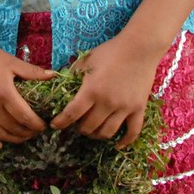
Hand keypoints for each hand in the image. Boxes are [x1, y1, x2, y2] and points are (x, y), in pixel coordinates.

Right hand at [0, 36, 54, 149]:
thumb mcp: (10, 61)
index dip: (37, 125)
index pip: (25, 117)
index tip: (44, 125)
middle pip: (14, 128)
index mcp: (4, 92)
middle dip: (28, 132)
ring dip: (14, 139)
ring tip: (23, 136)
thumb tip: (54, 75)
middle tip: (35, 131)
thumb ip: (32, 71)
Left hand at [50, 33, 162, 147]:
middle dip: (78, 128)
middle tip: (75, 125)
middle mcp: (107, 102)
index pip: (72, 113)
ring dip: (96, 135)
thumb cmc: (111, 51)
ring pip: (107, 132)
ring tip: (91, 131)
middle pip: (89, 126)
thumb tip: (60, 82)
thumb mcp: (87, 59)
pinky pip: (132, 132)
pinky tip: (117, 145)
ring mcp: (124, 108)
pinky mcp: (139, 109)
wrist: (139, 48)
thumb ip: (73, 73)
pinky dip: (125, 142)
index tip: (54, 125)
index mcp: (91, 89)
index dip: (61, 122)